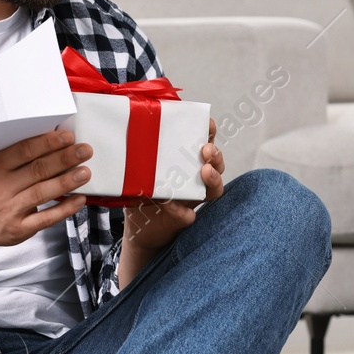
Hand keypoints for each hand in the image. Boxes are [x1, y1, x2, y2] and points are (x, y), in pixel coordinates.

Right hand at [0, 129, 90, 248]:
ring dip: (66, 182)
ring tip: (85, 172)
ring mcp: (10, 210)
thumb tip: (41, 130)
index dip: (47, 143)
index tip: (67, 136)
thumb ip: (7, 147)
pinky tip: (79, 199)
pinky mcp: (19, 229)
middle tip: (85, 150)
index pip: (23, 151)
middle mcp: (1, 188)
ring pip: (42, 193)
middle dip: (64, 159)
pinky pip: (44, 219)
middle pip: (37, 170)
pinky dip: (64, 209)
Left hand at [122, 118, 224, 257]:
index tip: (209, 124)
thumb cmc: (139, 194)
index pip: (203, 144)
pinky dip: (181, 210)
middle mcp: (194, 180)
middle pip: (216, 164)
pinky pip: (188, 215)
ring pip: (214, 189)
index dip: (210, 133)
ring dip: (213, 179)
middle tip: (206, 150)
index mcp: (186, 163)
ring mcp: (192, 200)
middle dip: (216, 155)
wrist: (137, 229)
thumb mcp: (137, 170)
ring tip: (205, 172)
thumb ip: (140, 156)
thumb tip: (137, 137)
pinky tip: (170, 204)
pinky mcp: (184, 218)